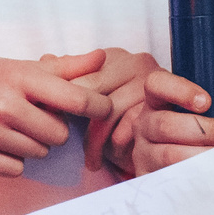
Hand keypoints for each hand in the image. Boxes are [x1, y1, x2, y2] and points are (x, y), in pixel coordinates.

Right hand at [0, 49, 112, 177]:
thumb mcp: (20, 66)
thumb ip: (65, 67)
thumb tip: (102, 57)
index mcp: (21, 78)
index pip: (76, 99)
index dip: (99, 108)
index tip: (105, 110)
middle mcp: (5, 104)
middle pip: (59, 135)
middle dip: (53, 129)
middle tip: (36, 118)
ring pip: (39, 153)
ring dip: (33, 145)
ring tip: (13, 128)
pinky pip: (16, 170)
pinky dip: (13, 160)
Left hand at [41, 48, 159, 172]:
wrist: (168, 136)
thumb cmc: (123, 115)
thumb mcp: (95, 94)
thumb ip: (72, 76)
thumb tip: (46, 59)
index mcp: (115, 55)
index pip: (79, 72)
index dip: (61, 97)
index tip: (47, 117)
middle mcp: (136, 62)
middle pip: (92, 90)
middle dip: (76, 119)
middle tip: (61, 140)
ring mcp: (151, 83)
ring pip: (109, 111)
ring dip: (95, 141)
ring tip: (90, 159)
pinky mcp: (161, 107)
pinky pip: (128, 128)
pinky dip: (115, 147)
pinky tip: (110, 158)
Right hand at [122, 67, 213, 176]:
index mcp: (162, 99)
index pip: (156, 84)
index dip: (179, 91)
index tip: (207, 102)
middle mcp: (147, 124)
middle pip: (165, 124)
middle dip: (203, 130)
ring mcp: (145, 152)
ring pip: (168, 155)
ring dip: (202, 155)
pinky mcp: (150, 178)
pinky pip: (169, 179)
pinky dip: (195, 176)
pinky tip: (212, 173)